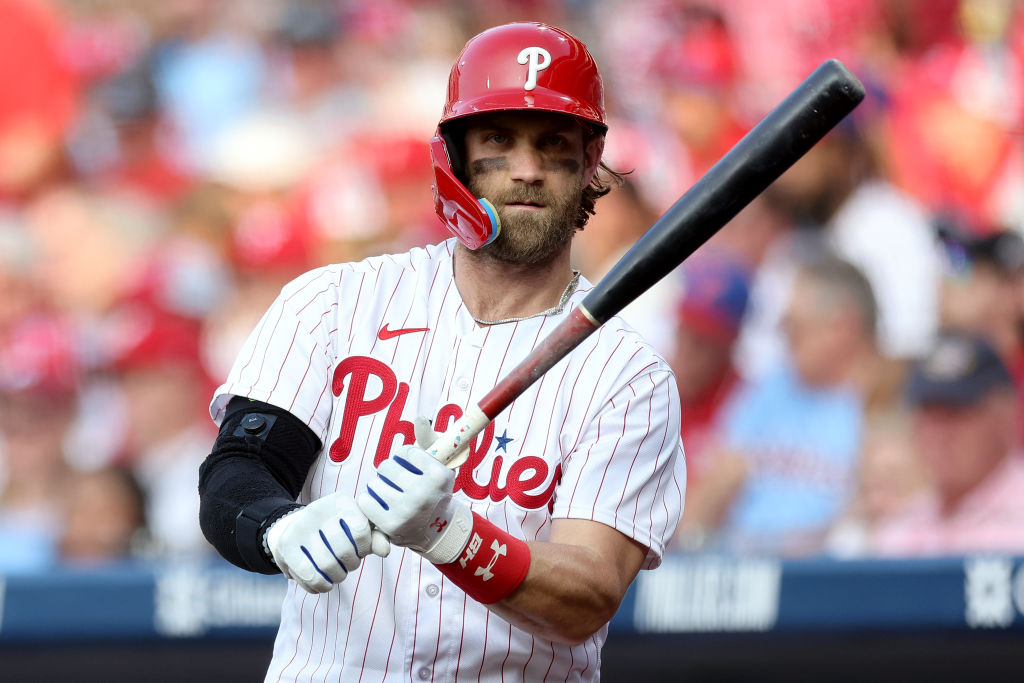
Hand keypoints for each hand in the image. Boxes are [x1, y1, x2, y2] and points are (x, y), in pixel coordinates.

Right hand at [266, 491, 390, 592]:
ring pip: (327, 566)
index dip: (364, 548)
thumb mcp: (358, 529)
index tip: (360, 550)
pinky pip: (310, 577)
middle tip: (348, 564)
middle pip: (344, 551)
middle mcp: (317, 509)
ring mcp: (298, 528)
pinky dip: (321, 586)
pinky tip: (323, 581)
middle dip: (351, 564)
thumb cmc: (338, 531)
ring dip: (337, 577)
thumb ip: (376, 537)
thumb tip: (385, 551)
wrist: (295, 530)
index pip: (361, 531)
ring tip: (337, 572)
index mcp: (340, 501)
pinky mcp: (286, 548)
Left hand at [357, 418, 471, 564]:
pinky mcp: (390, 525)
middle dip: (390, 471)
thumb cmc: (435, 489)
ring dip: (379, 485)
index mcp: (438, 475)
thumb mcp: (439, 463)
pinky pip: (366, 501)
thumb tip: (419, 419)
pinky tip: (380, 503)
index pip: (405, 452)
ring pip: (374, 483)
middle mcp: (424, 494)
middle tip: (398, 481)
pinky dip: (369, 500)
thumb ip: (429, 438)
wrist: (436, 529)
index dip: (405, 458)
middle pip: (386, 466)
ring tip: (390, 493)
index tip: (412, 467)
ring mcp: (407, 511)